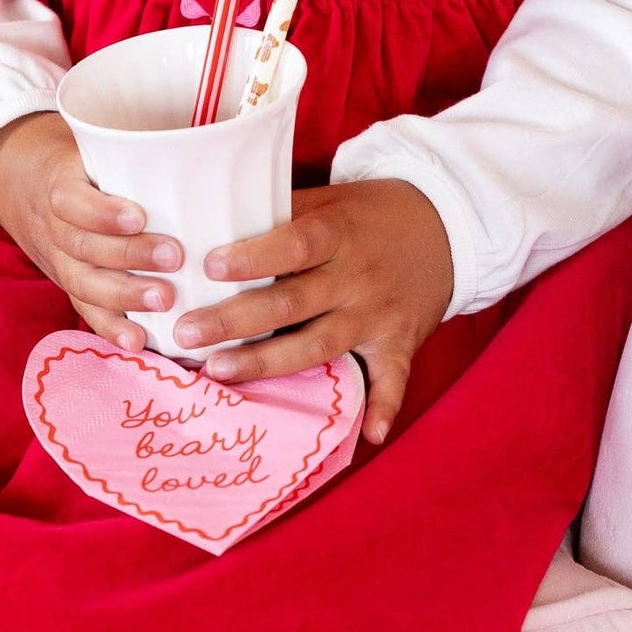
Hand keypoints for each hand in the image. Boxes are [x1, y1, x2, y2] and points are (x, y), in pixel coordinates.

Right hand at [0, 112, 182, 353]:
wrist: (30, 188)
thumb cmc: (84, 165)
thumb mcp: (93, 146)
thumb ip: (134, 147)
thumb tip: (206, 136)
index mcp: (61, 186)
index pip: (72, 201)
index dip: (103, 212)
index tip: (140, 216)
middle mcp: (56, 229)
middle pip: (85, 247)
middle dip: (130, 255)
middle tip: (175, 256)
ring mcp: (61, 263)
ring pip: (85, 284)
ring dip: (125, 296)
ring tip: (166, 301)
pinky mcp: (71, 287)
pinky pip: (86, 311)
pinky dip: (111, 329)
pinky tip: (138, 342)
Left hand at [170, 179, 453, 445]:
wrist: (445, 223)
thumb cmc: (368, 213)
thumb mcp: (331, 198)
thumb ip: (282, 213)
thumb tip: (214, 219)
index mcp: (340, 232)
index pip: (294, 244)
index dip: (254, 257)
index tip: (210, 266)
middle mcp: (358, 276)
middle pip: (292, 303)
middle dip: (235, 319)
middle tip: (186, 332)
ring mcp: (379, 314)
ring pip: (320, 345)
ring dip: (270, 363)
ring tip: (219, 371)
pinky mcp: (400, 342)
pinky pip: (393, 379)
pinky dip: (383, 406)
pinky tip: (367, 433)